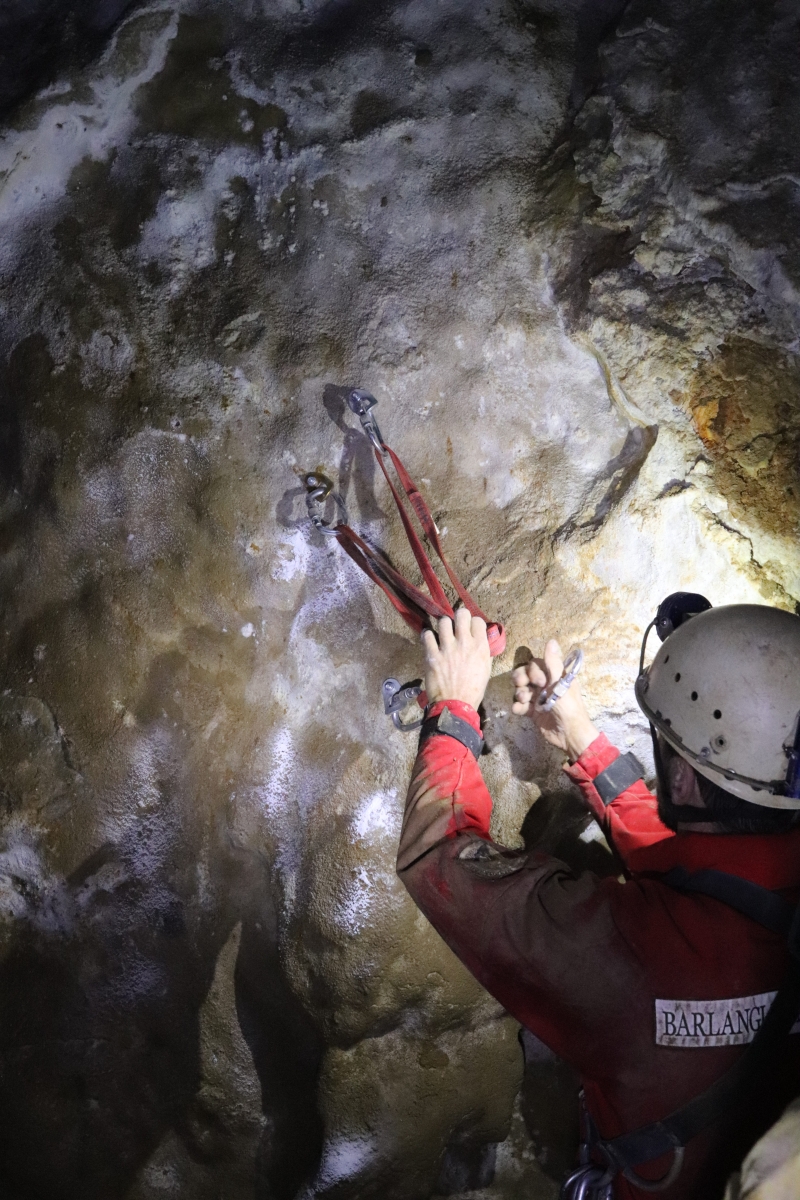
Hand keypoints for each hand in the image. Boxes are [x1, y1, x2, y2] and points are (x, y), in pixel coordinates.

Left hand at [422, 609, 491, 710]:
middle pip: (461, 614)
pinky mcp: (432, 654)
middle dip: (459, 616)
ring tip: (442, 633)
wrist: (456, 704)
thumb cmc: (473, 689)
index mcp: (480, 647)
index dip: (473, 623)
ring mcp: (447, 648)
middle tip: (456, 624)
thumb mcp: (486, 668)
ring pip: (443, 621)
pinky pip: (427, 635)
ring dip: (443, 625)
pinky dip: (427, 636)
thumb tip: (479, 639)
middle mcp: (464, 643)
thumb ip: (482, 650)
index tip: (470, 628)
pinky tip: (430, 640)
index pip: (477, 620)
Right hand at [511, 639, 598, 759]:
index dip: (533, 671)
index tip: (539, 681)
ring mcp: (538, 699)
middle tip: (522, 687)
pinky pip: (520, 705)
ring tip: (525, 701)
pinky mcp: (533, 712)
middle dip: (520, 680)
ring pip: (521, 689)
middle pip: (524, 675)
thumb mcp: (561, 683)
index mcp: (554, 676)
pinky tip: (520, 710)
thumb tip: (551, 640)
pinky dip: (518, 707)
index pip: (535, 665)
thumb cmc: (568, 706)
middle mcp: (545, 685)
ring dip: (519, 694)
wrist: (568, 734)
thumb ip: (553, 663)